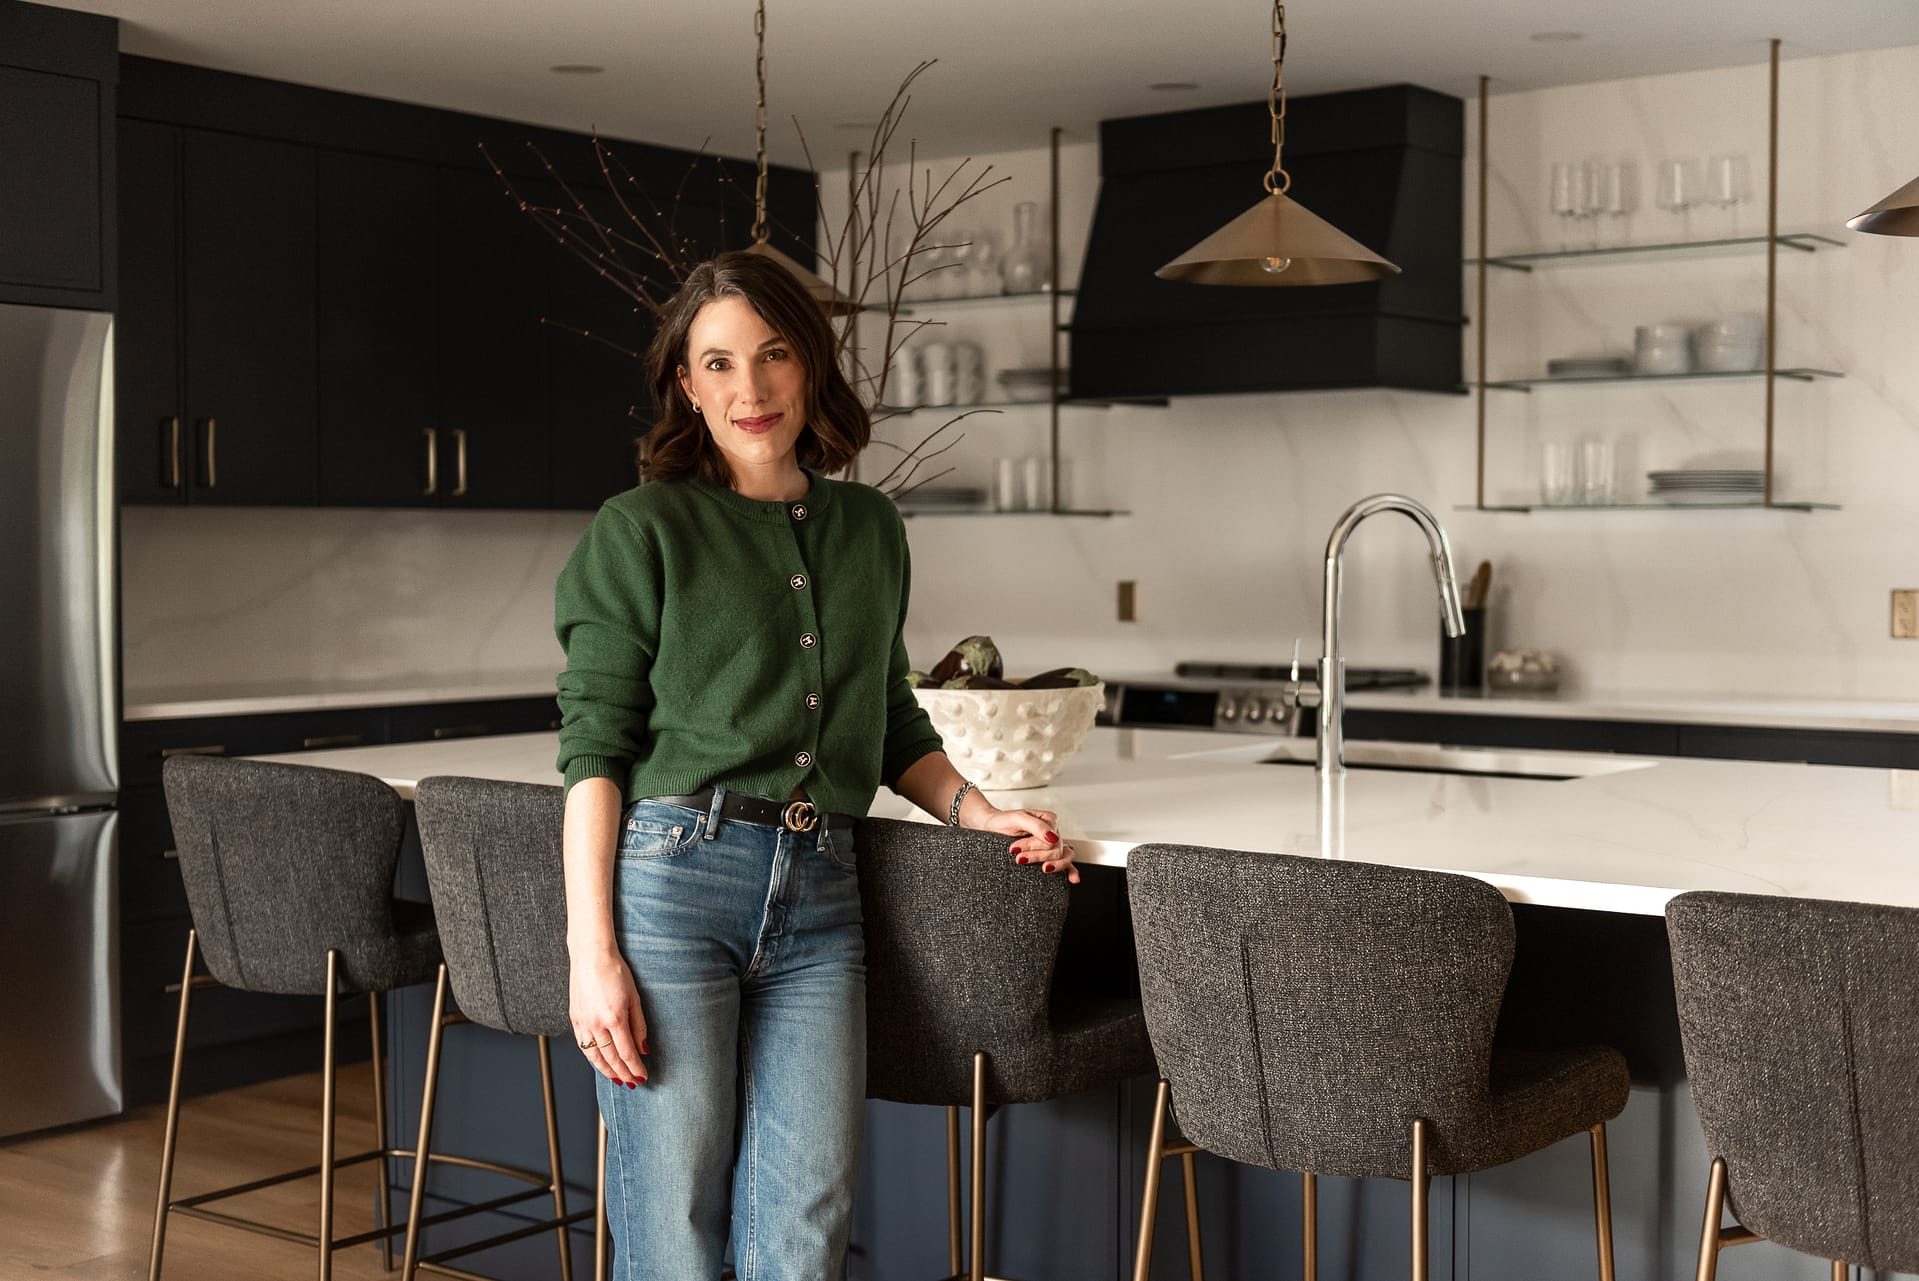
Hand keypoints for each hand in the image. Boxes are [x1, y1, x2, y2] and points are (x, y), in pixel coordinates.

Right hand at [569, 944, 648, 1087]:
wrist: (591, 955)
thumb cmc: (615, 971)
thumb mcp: (634, 997)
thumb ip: (639, 1025)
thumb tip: (644, 1049)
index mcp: (614, 1018)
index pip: (627, 1052)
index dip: (635, 1068)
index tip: (642, 1077)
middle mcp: (596, 1024)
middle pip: (611, 1058)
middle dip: (623, 1074)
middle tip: (632, 1083)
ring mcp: (583, 1022)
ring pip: (594, 1056)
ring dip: (607, 1071)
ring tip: (617, 1079)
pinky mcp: (575, 1019)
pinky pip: (584, 1045)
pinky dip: (593, 1058)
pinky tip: (600, 1063)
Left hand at [967, 799, 1079, 884]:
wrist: (990, 828)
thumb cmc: (1003, 821)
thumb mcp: (1018, 818)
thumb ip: (1036, 826)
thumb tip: (1053, 838)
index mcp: (1049, 820)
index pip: (1052, 839)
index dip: (1034, 846)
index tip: (1014, 848)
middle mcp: (1053, 832)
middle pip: (1056, 850)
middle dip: (1035, 855)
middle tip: (1017, 856)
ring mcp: (1051, 844)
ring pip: (1062, 858)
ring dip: (1049, 864)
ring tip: (1035, 866)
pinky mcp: (1047, 855)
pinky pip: (1066, 863)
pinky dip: (1070, 871)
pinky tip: (1073, 879)